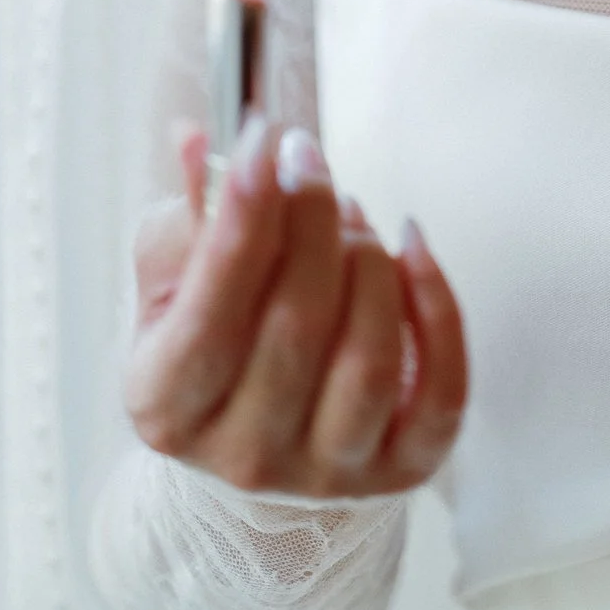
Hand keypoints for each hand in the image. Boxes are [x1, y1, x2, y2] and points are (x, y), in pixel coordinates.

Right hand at [124, 115, 468, 500]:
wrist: (259, 444)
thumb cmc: (217, 346)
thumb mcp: (176, 289)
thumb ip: (186, 218)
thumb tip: (192, 137)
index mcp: (167, 406)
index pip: (210, 311)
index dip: (243, 215)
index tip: (263, 137)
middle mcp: (244, 454)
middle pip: (297, 325)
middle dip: (312, 220)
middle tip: (310, 161)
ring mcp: (326, 471)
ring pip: (369, 360)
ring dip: (370, 262)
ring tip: (352, 216)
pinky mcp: (399, 472)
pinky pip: (441, 391)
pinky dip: (439, 308)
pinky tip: (413, 249)